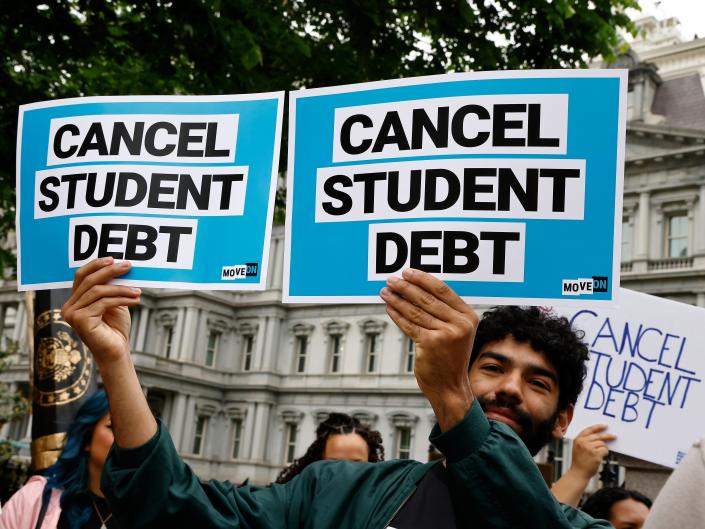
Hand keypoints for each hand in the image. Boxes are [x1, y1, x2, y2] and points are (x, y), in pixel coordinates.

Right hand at [61, 257, 140, 366]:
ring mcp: (73, 314)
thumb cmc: (115, 328)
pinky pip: (104, 302)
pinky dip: (122, 299)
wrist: (116, 351)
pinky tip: (136, 300)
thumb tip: (120, 266)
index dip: (96, 265)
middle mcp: (69, 306)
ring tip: (138, 291)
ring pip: (98, 291)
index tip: (113, 259)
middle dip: (110, 271)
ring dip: (121, 288)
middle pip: (89, 280)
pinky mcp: (81, 321)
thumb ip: (111, 287)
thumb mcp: (114, 302)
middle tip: (128, 266)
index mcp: (75, 300)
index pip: (81, 276)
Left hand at [380, 268, 477, 430]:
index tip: (407, 272)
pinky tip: (388, 307)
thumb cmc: (450, 358)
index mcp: (468, 317)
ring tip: (385, 291)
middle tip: (391, 279)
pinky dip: (397, 315)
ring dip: (397, 299)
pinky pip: (409, 325)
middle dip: (406, 287)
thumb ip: (445, 313)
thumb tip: (417, 288)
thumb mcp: (456, 332)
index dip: (423, 279)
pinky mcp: (431, 344)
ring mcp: (446, 334)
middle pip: (427, 299)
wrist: (450, 386)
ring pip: (415, 311)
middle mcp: (459, 324)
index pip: (443, 290)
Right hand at [570, 424, 615, 478]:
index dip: (597, 427)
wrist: (578, 473)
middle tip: (614, 436)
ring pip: (602, 444)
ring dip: (604, 448)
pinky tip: (600, 457)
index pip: (589, 430)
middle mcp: (583, 442)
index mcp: (578, 439)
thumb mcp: (578, 448)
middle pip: (598, 436)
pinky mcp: (595, 454)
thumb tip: (599, 437)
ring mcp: (589, 448)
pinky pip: (605, 450)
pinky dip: (605, 453)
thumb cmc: (579, 462)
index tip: (605, 426)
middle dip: (607, 436)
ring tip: (599, 454)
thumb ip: (585, 441)